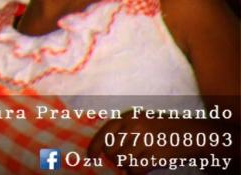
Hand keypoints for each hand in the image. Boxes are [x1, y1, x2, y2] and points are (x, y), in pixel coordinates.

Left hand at [88, 116, 234, 174]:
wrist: (193, 134)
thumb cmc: (164, 128)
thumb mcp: (142, 121)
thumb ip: (125, 131)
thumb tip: (105, 150)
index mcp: (130, 116)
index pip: (104, 133)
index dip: (95, 147)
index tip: (91, 157)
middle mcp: (135, 126)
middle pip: (111, 150)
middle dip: (115, 158)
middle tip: (127, 159)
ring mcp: (146, 140)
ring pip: (122, 161)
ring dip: (127, 165)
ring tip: (138, 161)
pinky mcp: (156, 155)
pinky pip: (135, 169)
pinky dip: (136, 172)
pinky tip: (144, 168)